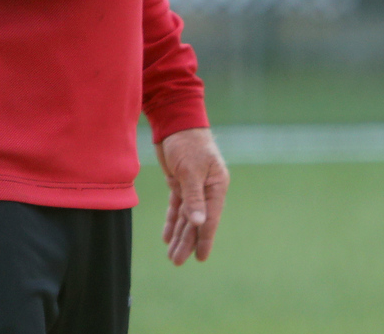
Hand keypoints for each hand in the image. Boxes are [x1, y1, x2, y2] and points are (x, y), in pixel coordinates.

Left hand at [157, 128, 229, 265]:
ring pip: (187, 216)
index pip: (211, 217)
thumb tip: (200, 223)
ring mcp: (193, 186)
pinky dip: (172, 220)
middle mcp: (207, 188)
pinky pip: (178, 206)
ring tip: (172, 255)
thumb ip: (194, 198)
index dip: (206, 238)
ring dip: (179, 235)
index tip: (201, 257)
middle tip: (177, 261)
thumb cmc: (188, 143)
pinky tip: (167, 236)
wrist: (175, 121)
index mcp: (216, 185)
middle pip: (197, 220)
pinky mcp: (180, 182)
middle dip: (187, 241)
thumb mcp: (190, 171)